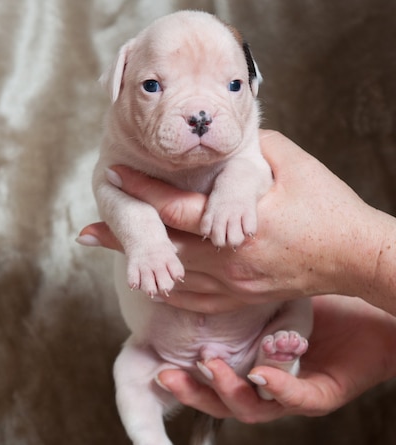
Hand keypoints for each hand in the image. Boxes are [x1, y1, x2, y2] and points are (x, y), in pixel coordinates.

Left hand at [78, 130, 379, 311]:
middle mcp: (231, 259)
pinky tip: (153, 286)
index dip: (142, 189)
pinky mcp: (244, 300)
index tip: (114, 173)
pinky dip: (171, 293)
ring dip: (142, 266)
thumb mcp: (293, 164)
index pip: (177, 207)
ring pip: (176, 279)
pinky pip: (196, 303)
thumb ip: (251, 150)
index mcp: (241, 223)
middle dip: (125, 237)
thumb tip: (224, 141)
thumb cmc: (330, 207)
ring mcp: (236, 285)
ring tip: (113, 259)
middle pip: (166, 248)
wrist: (357, 256)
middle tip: (87, 232)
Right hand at [155, 295, 395, 420]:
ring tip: (208, 368)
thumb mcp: (272, 289)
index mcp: (248, 364)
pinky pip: (298, 399)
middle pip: (219, 399)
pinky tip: (261, 373)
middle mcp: (266, 386)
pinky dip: (278, 388)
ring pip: (252, 409)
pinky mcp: (323, 395)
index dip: (181, 368)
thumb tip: (199, 250)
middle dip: (192, 392)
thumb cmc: (323, 299)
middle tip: (166, 377)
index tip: (154, 358)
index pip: (206, 373)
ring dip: (227, 391)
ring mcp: (293, 394)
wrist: (374, 315)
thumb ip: (236, 281)